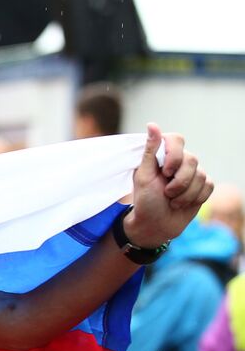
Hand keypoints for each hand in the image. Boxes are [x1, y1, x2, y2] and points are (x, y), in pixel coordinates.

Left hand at [124, 123, 213, 246]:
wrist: (155, 226)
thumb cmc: (145, 201)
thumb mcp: (143, 176)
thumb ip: (149, 151)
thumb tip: (152, 125)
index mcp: (162, 156)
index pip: (177, 140)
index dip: (175, 155)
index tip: (165, 172)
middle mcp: (179, 161)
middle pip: (192, 160)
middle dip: (178, 181)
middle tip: (166, 193)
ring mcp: (192, 173)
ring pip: (201, 175)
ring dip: (184, 194)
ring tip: (171, 201)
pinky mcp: (202, 186)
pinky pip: (208, 186)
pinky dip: (194, 198)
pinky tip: (182, 204)